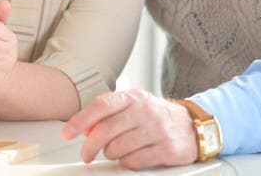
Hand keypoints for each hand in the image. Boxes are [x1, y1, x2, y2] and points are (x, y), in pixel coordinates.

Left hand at [61, 89, 198, 168]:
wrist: (193, 125)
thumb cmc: (155, 115)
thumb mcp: (132, 106)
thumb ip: (108, 113)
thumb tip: (83, 128)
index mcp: (132, 97)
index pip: (100, 106)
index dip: (80, 121)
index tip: (67, 134)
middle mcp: (144, 111)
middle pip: (106, 130)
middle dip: (90, 146)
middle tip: (85, 154)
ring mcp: (157, 130)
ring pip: (118, 147)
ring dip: (110, 154)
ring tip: (113, 152)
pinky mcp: (167, 149)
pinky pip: (135, 160)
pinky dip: (126, 162)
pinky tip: (129, 158)